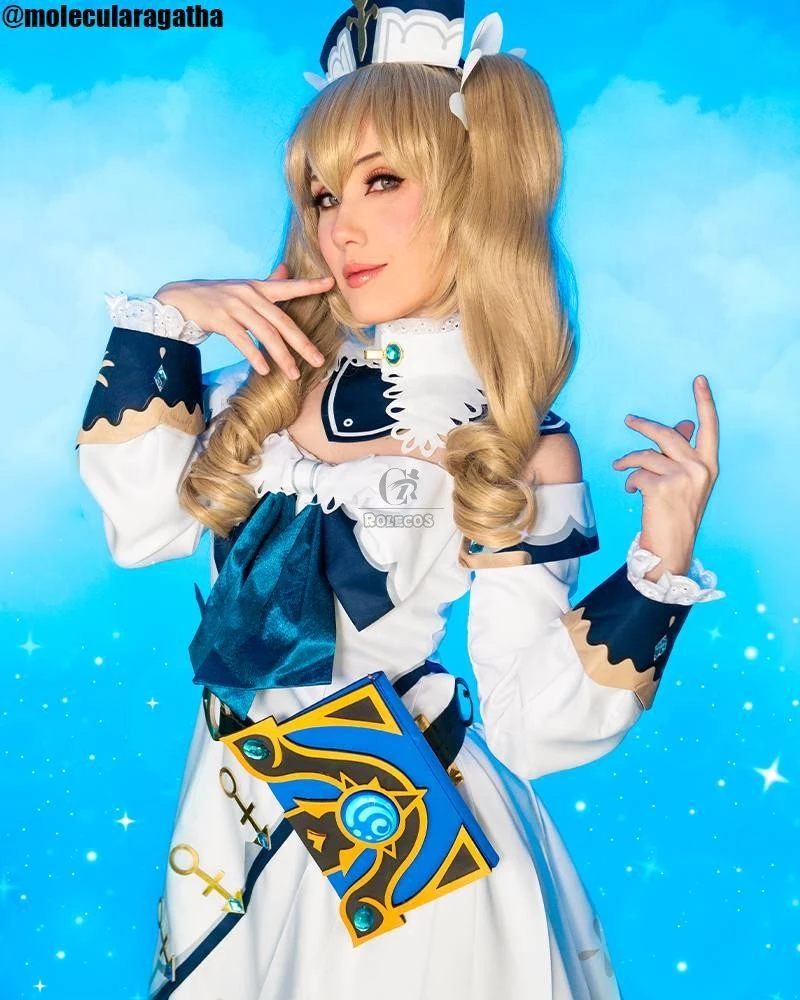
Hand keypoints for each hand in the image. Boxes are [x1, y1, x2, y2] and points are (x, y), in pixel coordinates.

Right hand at [154, 263, 334, 378]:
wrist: (179, 300)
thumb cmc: (215, 298)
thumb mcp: (242, 289)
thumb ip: (267, 283)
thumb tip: (286, 268)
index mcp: (257, 288)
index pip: (288, 286)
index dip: (309, 285)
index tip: (330, 283)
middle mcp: (248, 295)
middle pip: (282, 320)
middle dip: (302, 342)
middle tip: (317, 360)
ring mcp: (234, 306)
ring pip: (265, 333)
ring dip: (281, 356)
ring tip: (293, 374)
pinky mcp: (220, 319)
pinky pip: (242, 340)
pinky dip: (254, 355)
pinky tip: (264, 369)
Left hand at [611, 375, 719, 577]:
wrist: (672, 548)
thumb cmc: (677, 515)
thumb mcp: (687, 483)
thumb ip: (683, 455)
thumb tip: (683, 425)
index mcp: (709, 466)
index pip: (709, 428)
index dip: (704, 402)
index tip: (699, 381)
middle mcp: (699, 469)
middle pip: (667, 434)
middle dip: (644, 426)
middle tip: (629, 420)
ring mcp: (681, 478)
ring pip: (646, 454)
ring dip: (629, 461)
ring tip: (620, 468)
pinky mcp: (660, 487)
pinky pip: (636, 473)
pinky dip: (629, 481)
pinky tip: (631, 491)